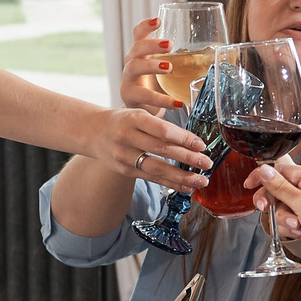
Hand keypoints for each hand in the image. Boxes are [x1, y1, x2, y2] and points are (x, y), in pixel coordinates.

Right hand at [95, 105, 210, 191]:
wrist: (92, 131)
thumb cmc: (123, 121)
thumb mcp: (138, 114)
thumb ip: (160, 125)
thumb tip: (193, 141)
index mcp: (134, 118)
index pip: (163, 130)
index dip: (183, 138)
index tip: (201, 145)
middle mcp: (127, 137)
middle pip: (162, 149)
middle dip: (187, 158)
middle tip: (207, 163)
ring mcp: (124, 155)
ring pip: (156, 168)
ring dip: (182, 176)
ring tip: (201, 180)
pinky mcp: (124, 170)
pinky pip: (150, 178)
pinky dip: (170, 183)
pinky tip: (186, 186)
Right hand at [117, 18, 179, 114]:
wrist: (142, 112)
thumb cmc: (157, 85)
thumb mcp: (167, 67)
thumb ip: (185, 58)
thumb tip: (216, 50)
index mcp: (142, 52)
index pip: (139, 33)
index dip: (146, 25)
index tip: (158, 20)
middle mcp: (132, 62)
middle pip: (136, 47)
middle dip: (152, 44)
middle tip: (170, 44)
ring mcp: (129, 79)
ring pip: (134, 67)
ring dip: (151, 66)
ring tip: (169, 67)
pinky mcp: (130, 96)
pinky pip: (144, 96)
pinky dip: (162, 100)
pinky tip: (178, 103)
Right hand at [247, 159, 300, 270]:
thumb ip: (280, 187)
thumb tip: (264, 170)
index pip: (282, 171)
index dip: (264, 177)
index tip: (250, 184)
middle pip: (278, 191)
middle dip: (272, 202)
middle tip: (265, 207)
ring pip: (281, 210)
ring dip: (284, 219)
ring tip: (298, 225)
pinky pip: (287, 224)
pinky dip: (290, 229)